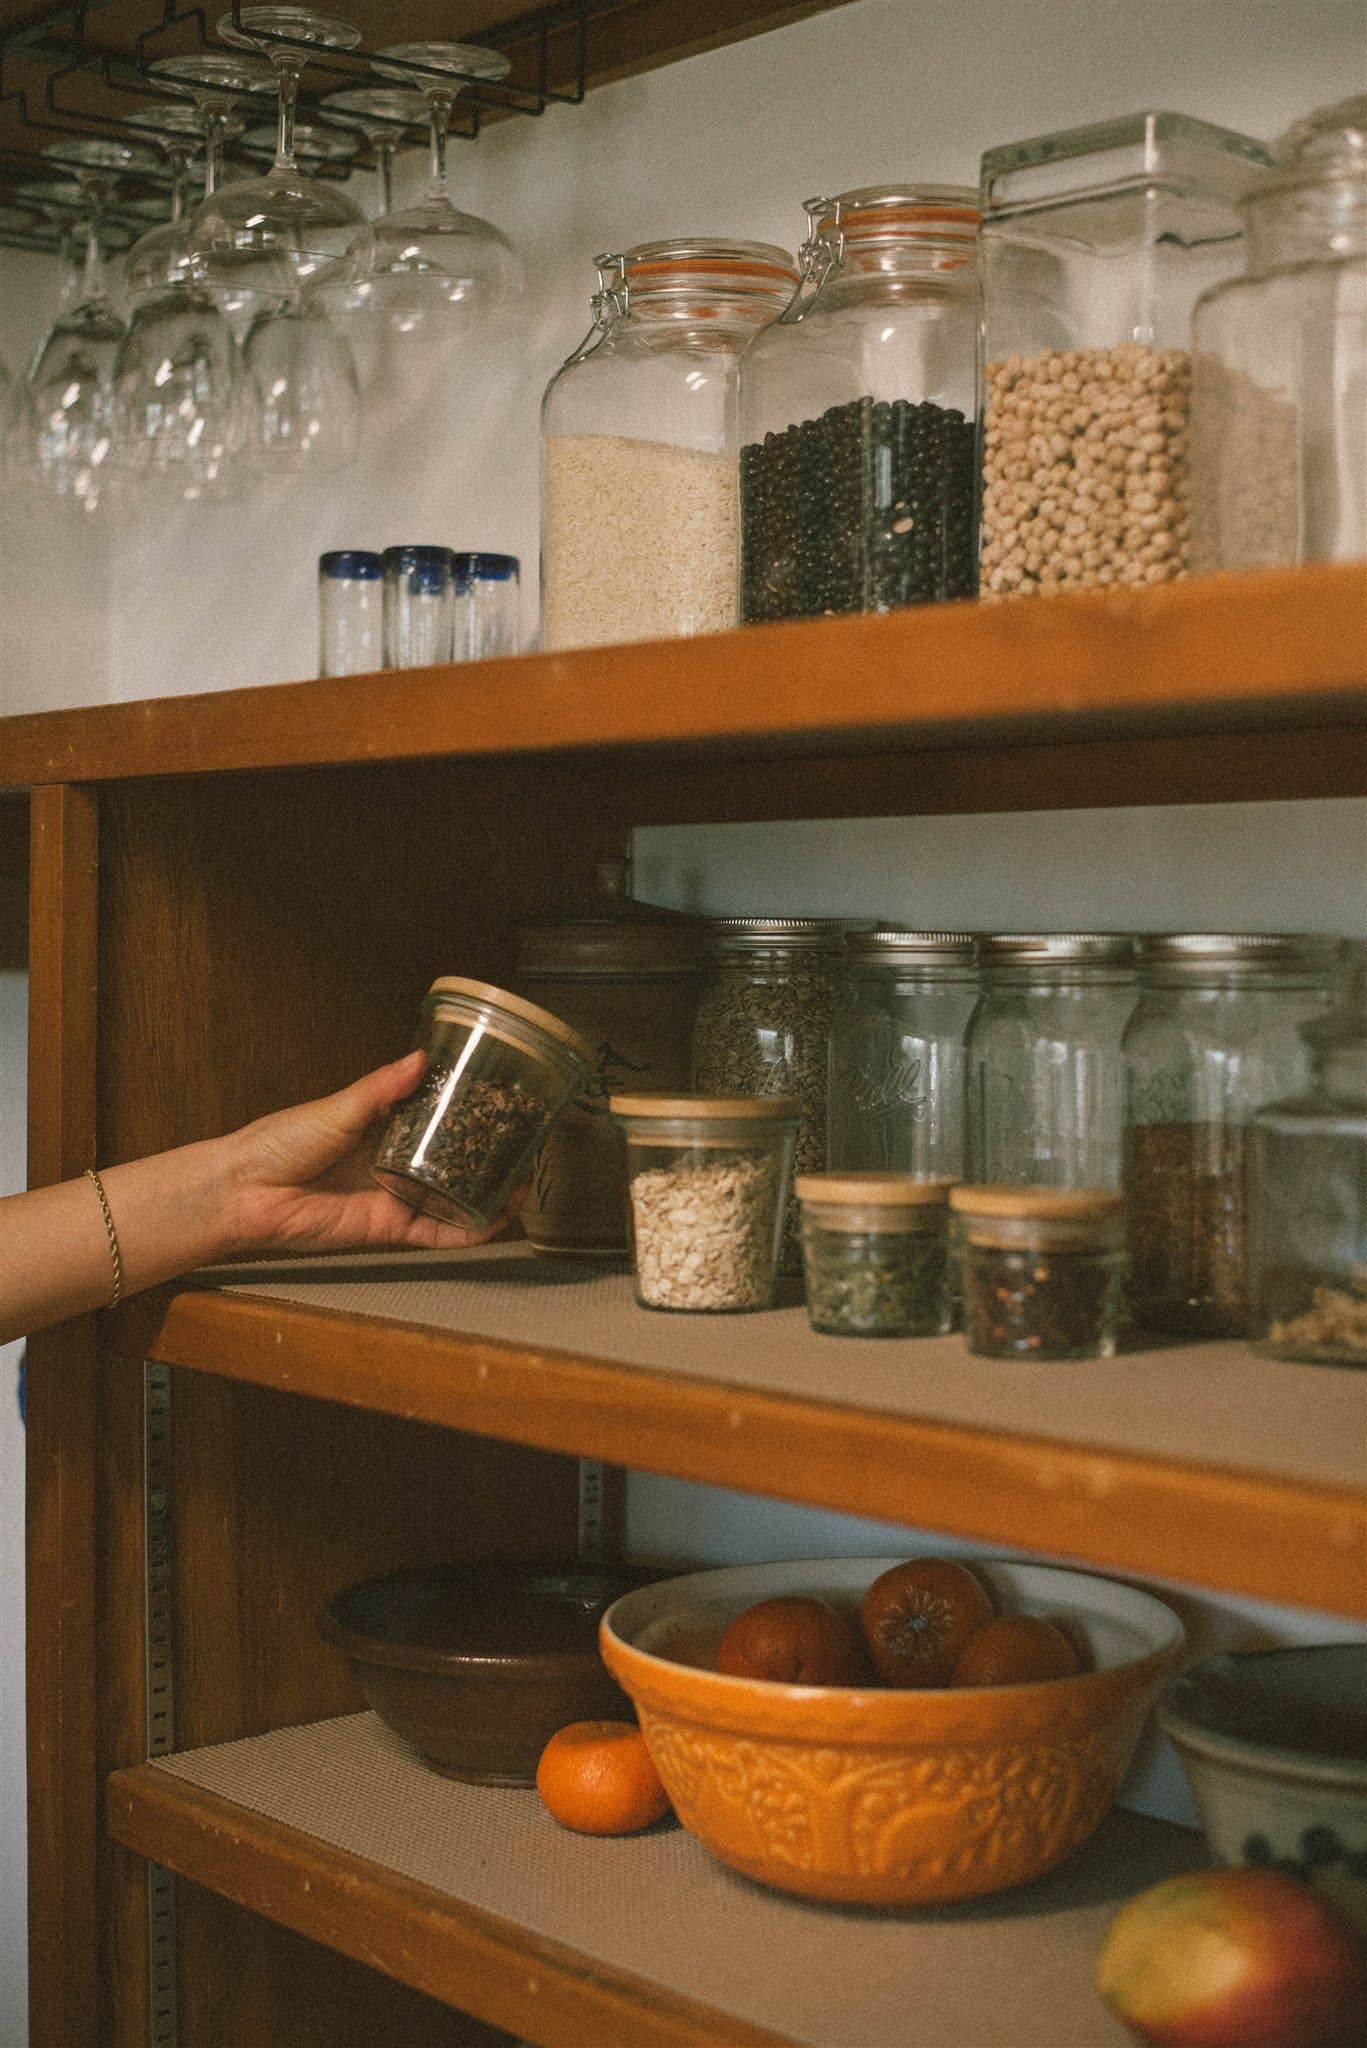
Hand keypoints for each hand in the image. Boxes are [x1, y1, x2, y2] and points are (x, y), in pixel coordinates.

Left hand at [220, 1051, 516, 1257]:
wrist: (247, 1191)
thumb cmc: (280, 1143)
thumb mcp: (338, 1108)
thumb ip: (381, 1089)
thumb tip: (419, 1059)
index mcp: (382, 1130)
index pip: (436, 1121)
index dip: (469, 1116)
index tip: (502, 1104)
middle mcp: (393, 1165)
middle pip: (453, 1163)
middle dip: (489, 1157)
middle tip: (524, 1145)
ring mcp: (393, 1198)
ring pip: (452, 1201)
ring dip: (488, 1195)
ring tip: (523, 1181)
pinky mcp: (387, 1229)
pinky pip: (436, 1233)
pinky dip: (467, 1230)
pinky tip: (496, 1218)